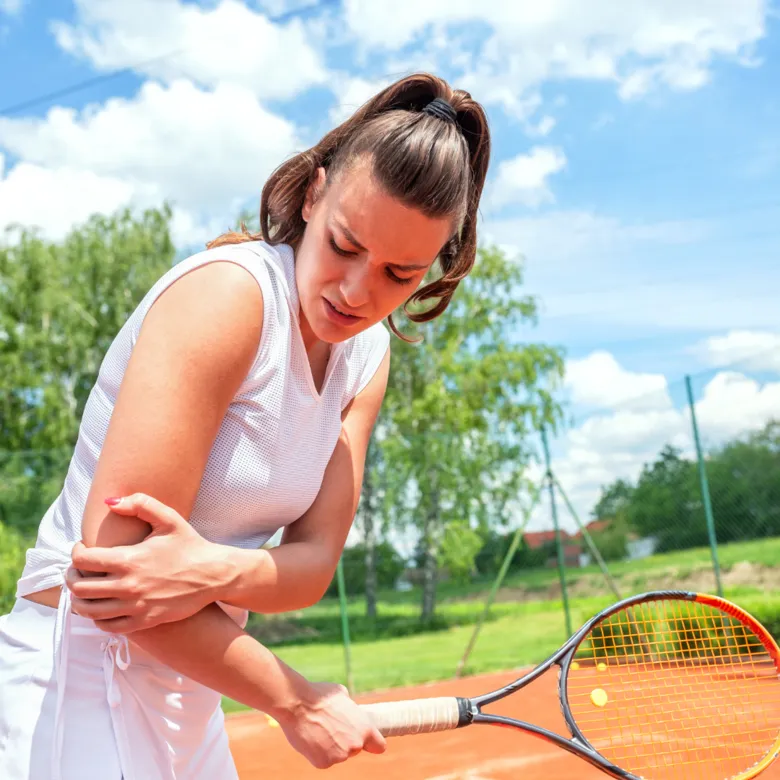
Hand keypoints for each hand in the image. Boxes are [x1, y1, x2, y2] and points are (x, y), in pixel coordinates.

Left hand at [67, 493, 227, 632]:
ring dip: (79, 599)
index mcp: (130, 559)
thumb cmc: (190, 544)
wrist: (213, 575)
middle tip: (77, 569)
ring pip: (89, 610)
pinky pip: (108, 626)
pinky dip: (97, 617)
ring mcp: (135, 606)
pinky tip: (102, 606)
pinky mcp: (144, 621)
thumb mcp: (169, 518)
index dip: (75, 552)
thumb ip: (140, 504)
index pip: (83, 560)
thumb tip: (110, 502)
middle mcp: (128, 585)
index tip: (81, 547)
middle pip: (80, 587)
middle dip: (71, 576)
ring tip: (84, 589)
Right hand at [278, 682, 385, 768]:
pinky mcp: (323, 763)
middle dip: (346, 741)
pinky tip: (311, 737)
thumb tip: (351, 712)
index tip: (367, 742)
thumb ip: (352, 711)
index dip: (372, 743)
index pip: (379, 746)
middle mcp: (355, 745)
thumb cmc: (320, 696)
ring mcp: (339, 757)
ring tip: (318, 728)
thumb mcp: (343, 696)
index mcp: (365, 728)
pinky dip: (317, 751)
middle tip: (331, 727)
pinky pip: (323, 759)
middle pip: (355, 749)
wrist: (297, 704)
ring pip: (338, 754)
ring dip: (331, 746)